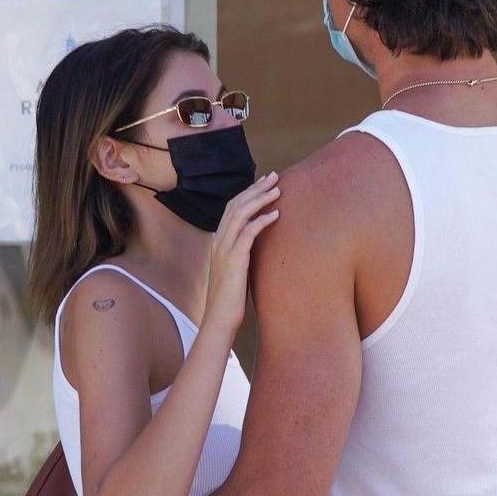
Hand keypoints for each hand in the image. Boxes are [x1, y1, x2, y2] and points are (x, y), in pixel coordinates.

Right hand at [205, 172, 279, 332]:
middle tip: (275, 176)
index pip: (232, 207)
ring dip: (260, 199)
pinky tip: (276, 215)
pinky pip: (248, 233)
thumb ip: (243, 254)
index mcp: (218, 241)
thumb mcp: (236, 271)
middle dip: (256, 188)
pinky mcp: (233, 260)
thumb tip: (258, 247)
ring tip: (278, 190)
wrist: (219, 319)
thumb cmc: (230, 299)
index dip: (248, 192)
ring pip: (240, 213)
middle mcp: (218, 241)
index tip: (265, 182)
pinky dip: (262, 221)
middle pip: (235, 204)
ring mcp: (223, 249)